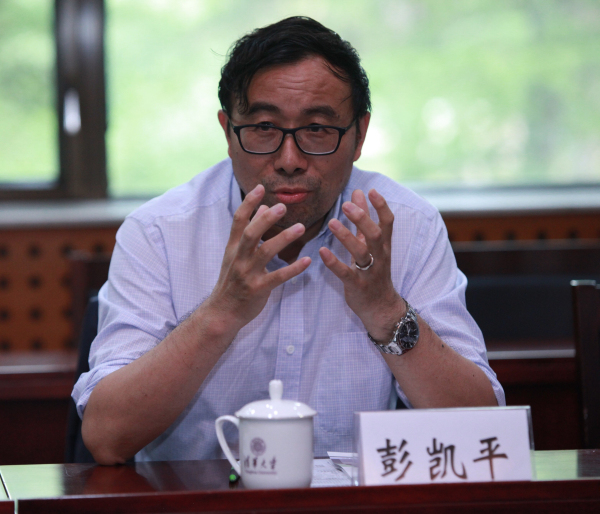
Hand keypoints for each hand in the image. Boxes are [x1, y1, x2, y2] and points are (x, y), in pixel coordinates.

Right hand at [205, 184, 310, 335]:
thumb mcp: (235, 255)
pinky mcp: (258, 289)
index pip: (238, 220)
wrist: (222, 312)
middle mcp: (239, 258)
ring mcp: (247, 274)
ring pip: (265, 252)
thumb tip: (263, 207)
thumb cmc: (232, 280)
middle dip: (265, 219)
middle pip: (250, 233)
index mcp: (233, 247)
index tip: (260, 188)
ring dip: (283, 239)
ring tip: (301, 228)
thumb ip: (248, 232)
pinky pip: (278, 277)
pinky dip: (293, 269)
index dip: (248, 203)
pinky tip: (307, 261)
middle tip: (282, 207)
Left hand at [319, 189, 403, 340]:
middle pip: (375, 234)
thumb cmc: (374, 271)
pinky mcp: (357, 285)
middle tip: (347, 205)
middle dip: (363, 219)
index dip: (381, 206)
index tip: (370, 190)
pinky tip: (322, 252)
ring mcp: (369, 272)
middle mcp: (380, 256)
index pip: (388, 222)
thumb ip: (365, 219)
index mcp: (384, 245)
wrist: (381, 307)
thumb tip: (359, 192)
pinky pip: (346, 273)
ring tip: (332, 223)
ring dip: (346, 237)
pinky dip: (333, 262)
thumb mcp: (372, 245)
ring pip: (361, 252)